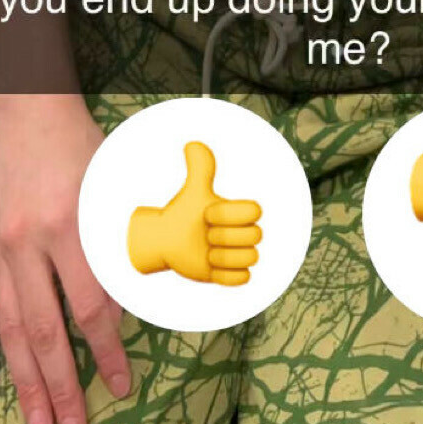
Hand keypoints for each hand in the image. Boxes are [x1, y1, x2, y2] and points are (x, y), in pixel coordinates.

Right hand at [0, 96, 130, 423]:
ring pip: (11, 331)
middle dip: (63, 386)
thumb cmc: (83, 147)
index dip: (106, 352)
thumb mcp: (114, 188)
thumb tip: (134, 305)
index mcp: (69, 226)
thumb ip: (122, 244)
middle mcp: (27, 244)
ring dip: (25, 383)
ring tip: (38, 423)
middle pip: (47, 331)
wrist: (31, 114)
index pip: (91, 306)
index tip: (119, 384)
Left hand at [128, 141, 262, 284]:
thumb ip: (200, 168)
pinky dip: (226, 275)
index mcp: (238, 212)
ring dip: (224, 257)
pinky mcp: (230, 275)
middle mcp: (243, 233)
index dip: (229, 214)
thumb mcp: (192, 191)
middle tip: (205, 235)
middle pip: (255, 236)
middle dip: (225, 236)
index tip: (206, 214)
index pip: (254, 211)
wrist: (167, 240)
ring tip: (206, 254)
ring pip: (251, 258)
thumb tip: (192, 144)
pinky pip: (243, 279)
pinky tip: (210, 268)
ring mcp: (237, 254)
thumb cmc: (183, 213)